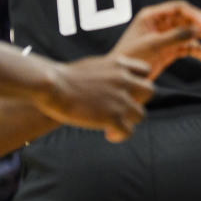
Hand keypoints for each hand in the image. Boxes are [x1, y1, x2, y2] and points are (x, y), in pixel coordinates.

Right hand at [37, 56, 154, 142]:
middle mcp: (124, 80)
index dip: (138, 81)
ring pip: (141, 114)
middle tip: (122, 108)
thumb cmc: (63, 76)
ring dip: (129, 120)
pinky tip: (109, 135)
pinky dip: (120, 135)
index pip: (145, 70)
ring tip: (113, 125)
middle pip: (149, 91)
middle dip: (138, 100)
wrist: (51, 84)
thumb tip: (106, 80)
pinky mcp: (112, 117)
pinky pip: (128, 131)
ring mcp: (120, 99)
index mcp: (118, 65)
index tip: (126, 89)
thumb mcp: (92, 65)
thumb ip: (106, 72)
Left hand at [111, 0, 200, 78]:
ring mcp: (165, 38)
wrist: (120, 82)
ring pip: (190, 33)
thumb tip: (200, 28)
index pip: (180, 9)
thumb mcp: (154, 45)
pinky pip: (187, 46)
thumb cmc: (130, 59)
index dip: (197, 15)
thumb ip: (177, 36)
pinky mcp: (168, 51)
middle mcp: (160, 24)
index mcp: (153, 16)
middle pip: (188, 19)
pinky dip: (197, 50)